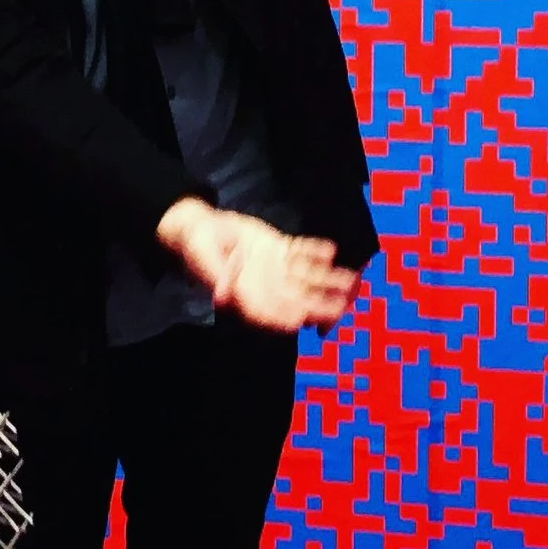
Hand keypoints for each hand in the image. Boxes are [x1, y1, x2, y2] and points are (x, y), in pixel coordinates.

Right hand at [156, 199, 361, 332]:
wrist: (202, 228)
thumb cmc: (196, 247)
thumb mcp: (201, 260)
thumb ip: (215, 276)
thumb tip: (222, 297)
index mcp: (246, 296)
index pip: (269, 312)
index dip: (286, 317)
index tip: (301, 320)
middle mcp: (267, 286)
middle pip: (297, 299)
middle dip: (320, 305)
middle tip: (341, 308)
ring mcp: (277, 268)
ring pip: (307, 277)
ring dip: (328, 279)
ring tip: (351, 278)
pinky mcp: (282, 249)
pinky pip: (302, 252)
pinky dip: (315, 251)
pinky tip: (330, 249)